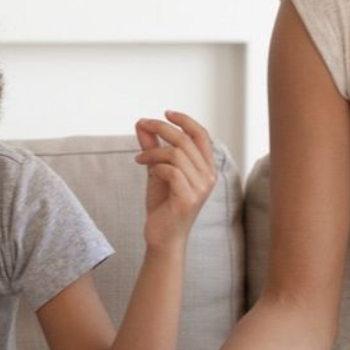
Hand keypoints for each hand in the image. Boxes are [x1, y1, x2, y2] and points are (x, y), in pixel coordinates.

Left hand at [134, 110, 216, 249]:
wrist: (162, 237)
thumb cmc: (163, 204)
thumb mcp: (157, 169)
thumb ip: (152, 147)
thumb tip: (141, 124)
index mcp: (206, 167)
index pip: (201, 134)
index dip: (185, 120)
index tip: (166, 113)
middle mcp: (209, 176)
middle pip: (186, 139)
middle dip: (162, 128)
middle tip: (142, 125)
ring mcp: (201, 188)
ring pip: (177, 154)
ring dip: (153, 151)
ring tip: (140, 158)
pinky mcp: (188, 199)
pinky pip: (171, 171)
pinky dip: (155, 166)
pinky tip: (146, 170)